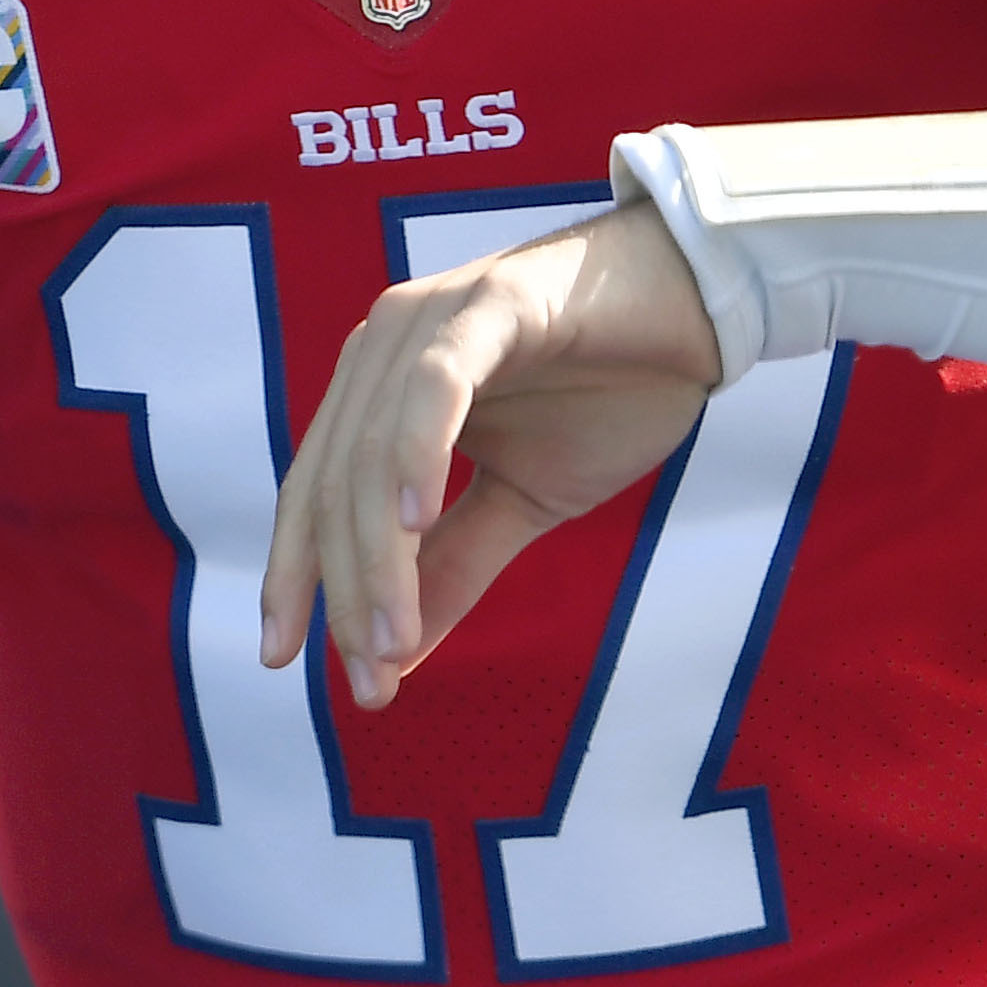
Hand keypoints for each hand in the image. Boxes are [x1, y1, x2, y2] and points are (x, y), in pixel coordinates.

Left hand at [262, 204, 728, 708]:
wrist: (699, 307)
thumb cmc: (608, 391)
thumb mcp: (522, 500)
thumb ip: (453, 567)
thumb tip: (392, 660)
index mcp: (378, 390)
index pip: (313, 494)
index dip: (297, 578)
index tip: (287, 662)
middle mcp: (382, 348)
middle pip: (333, 483)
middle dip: (342, 589)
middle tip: (368, 680)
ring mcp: (430, 321)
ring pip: (374, 450)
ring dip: (378, 554)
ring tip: (390, 638)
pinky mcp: (489, 306)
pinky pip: (434, 388)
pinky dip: (415, 455)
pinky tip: (416, 521)